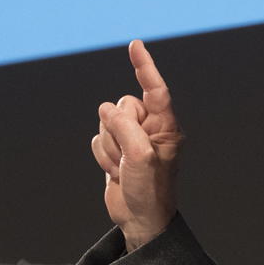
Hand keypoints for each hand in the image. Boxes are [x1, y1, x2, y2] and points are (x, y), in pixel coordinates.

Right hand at [91, 40, 183, 251]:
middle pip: (122, 106)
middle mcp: (150, 129)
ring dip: (109, 147)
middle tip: (128, 155)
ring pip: (107, 122)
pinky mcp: (117, 150)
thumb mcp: (140, 156)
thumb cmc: (150, 191)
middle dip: (118, 130)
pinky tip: (116, 171)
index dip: (144, 66)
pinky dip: (102, 156)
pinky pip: (98, 139)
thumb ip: (124, 126)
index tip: (136, 45)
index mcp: (166, 127)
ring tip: (123, 167)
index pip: (155, 89)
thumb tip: (107, 108)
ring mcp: (132, 139)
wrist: (139, 219)